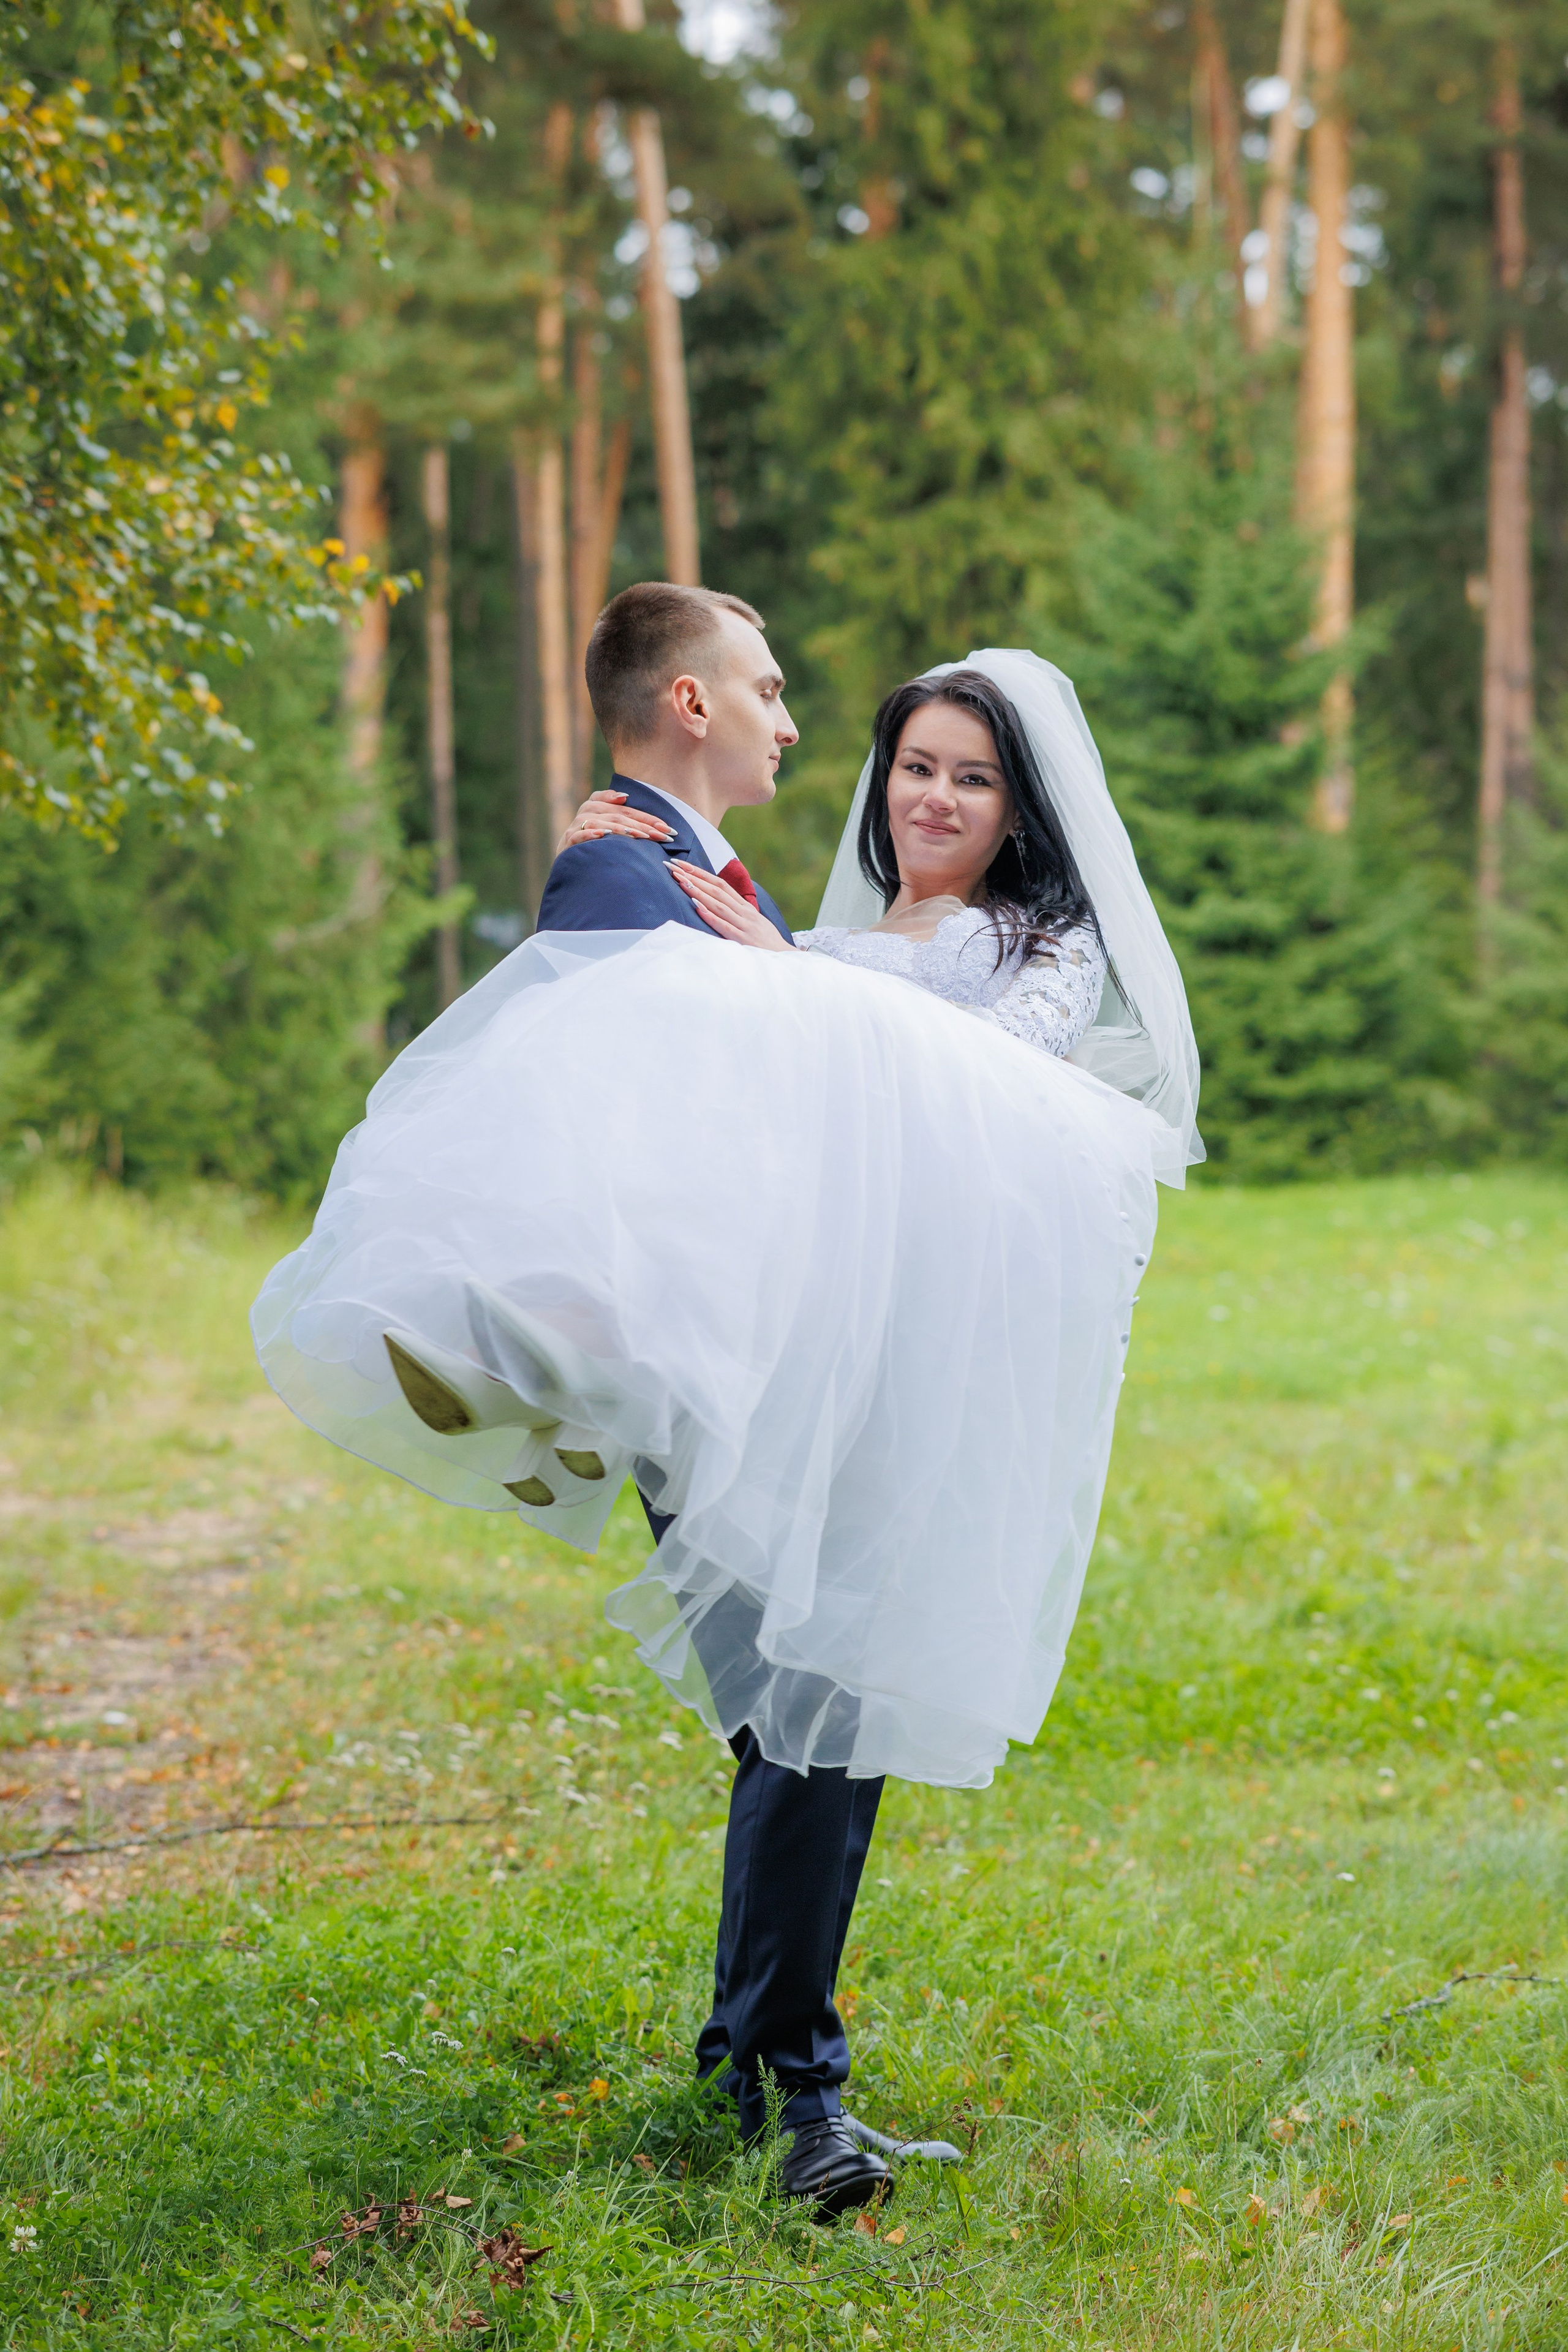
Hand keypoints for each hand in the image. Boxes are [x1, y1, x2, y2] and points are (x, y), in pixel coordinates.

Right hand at [555, 789, 675, 856]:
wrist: (565, 864)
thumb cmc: (590, 844)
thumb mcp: (603, 826)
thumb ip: (616, 813)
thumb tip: (624, 796)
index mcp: (596, 805)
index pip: (626, 809)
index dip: (646, 817)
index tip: (666, 828)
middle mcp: (585, 813)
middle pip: (617, 815)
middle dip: (642, 825)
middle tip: (662, 836)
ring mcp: (575, 828)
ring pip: (601, 823)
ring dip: (622, 829)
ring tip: (642, 837)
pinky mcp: (567, 843)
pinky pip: (578, 835)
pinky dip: (590, 834)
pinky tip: (603, 835)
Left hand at [670, 860, 793, 950]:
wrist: (786, 959)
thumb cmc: (766, 942)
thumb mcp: (753, 922)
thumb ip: (737, 912)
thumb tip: (717, 902)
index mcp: (745, 907)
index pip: (721, 884)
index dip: (701, 873)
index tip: (683, 865)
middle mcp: (744, 912)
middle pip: (717, 890)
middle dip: (694, 877)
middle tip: (674, 867)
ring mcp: (744, 925)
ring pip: (718, 905)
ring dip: (698, 892)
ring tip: (680, 881)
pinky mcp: (743, 941)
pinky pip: (724, 926)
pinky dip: (710, 916)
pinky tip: (697, 907)